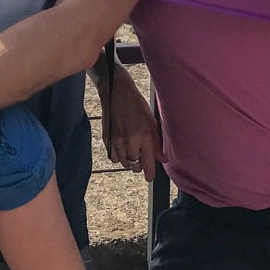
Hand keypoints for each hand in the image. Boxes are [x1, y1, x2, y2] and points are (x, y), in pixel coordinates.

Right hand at [100, 64, 164, 181]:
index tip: (150, 176)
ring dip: (129, 161)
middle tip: (142, 157)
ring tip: (132, 150)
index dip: (150, 174)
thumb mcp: (152, 122)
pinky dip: (117, 156)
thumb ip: (156, 143)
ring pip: (123, 164)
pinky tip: (121, 147)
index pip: (148, 165)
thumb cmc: (137, 105)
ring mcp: (117, 142)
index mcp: (144, 137)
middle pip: (135, 167)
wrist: (117, 93)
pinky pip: (112, 157)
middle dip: (140, 165)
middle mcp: (130, 142)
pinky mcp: (107, 140)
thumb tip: (162, 159)